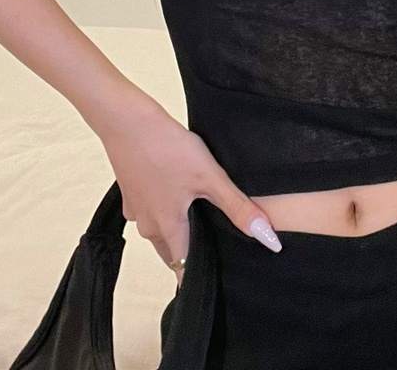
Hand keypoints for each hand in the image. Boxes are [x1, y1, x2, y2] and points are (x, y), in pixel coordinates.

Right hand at [98, 94, 281, 288]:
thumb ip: (238, 208)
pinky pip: (149, 209)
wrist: (128, 121)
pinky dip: (163, 206)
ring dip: (177, 227)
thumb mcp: (210, 178)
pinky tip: (177, 187)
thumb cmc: (168, 149)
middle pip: (171, 250)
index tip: (213, 275)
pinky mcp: (130, 190)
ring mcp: (135, 207)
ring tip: (199, 213)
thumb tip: (268, 239)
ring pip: (159, 229)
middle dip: (189, 251)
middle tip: (213, 244)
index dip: (198, 273)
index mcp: (168, 228)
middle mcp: (147, 224)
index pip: (183, 266)